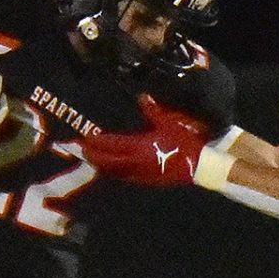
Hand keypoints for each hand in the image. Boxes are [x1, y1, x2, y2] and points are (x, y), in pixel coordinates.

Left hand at [81, 93, 211, 185]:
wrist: (198, 166)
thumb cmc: (183, 143)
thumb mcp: (168, 123)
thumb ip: (152, 111)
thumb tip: (142, 96)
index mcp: (139, 146)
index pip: (112, 144)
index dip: (97, 142)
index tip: (85, 138)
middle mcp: (135, 162)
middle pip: (108, 161)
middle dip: (93, 155)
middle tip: (80, 150)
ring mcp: (140, 174)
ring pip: (114, 171)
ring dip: (102, 165)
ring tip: (91, 159)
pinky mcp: (146, 181)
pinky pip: (125, 176)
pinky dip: (115, 172)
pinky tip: (111, 168)